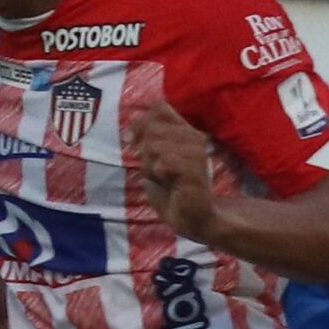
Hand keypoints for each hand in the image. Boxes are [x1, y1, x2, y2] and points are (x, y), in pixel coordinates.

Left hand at [125, 101, 223, 241]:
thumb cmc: (173, 192)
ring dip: (150, 167)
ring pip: (154, 146)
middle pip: (152, 129)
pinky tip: (169, 185)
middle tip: (156, 173)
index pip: (159, 109)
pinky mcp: (196, 170)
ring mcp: (198, 153)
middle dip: (144, 153)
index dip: (140, 122)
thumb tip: (130, 132)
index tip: (130, 140)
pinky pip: (164, 163)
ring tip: (164, 180)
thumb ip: (147, 142)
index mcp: (186, 131)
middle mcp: (195, 137)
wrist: (193, 219)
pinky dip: (158, 176)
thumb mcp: (155, 162)